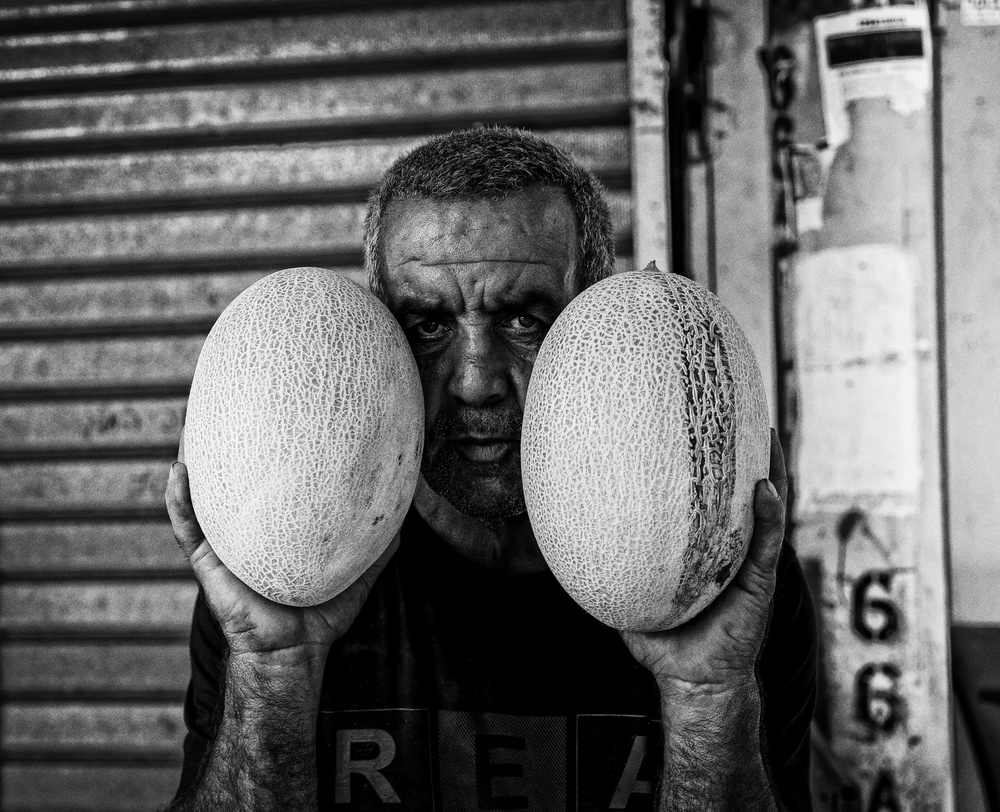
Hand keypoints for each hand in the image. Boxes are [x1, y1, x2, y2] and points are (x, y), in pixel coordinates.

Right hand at [165, 435, 397, 665]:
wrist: (292, 651)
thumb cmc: (320, 615)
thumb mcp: (355, 572)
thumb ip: (375, 544)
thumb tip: (403, 514)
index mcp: (277, 529)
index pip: (272, 482)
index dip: (271, 449)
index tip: (275, 412)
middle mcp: (248, 529)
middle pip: (235, 479)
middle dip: (230, 441)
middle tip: (230, 401)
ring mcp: (225, 542)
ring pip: (204, 493)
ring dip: (194, 456)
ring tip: (192, 419)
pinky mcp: (208, 561)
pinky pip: (188, 526)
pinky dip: (179, 499)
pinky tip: (177, 470)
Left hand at [621, 429, 787, 699]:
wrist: (694, 678)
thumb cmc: (663, 636)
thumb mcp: (630, 592)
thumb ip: (609, 562)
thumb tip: (568, 527)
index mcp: (703, 543)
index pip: (705, 493)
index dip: (707, 457)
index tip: (698, 418)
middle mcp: (729, 544)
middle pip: (740, 487)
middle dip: (745, 447)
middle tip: (741, 406)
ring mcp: (747, 560)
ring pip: (764, 506)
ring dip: (770, 469)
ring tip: (767, 434)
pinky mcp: (759, 581)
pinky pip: (766, 542)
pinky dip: (769, 514)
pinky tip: (765, 489)